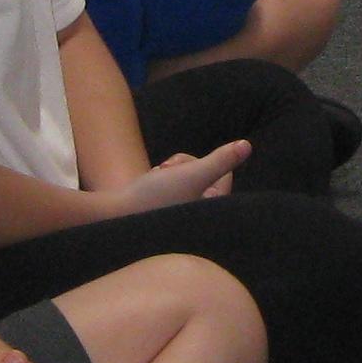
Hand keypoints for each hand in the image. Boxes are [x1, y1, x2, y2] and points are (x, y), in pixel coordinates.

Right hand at [99, 143, 248, 217]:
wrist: (114, 214)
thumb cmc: (156, 197)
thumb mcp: (194, 174)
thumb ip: (221, 160)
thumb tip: (247, 146)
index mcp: (212, 212)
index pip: (225, 176)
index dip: (206, 164)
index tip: (186, 170)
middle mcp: (201, 216)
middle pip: (205, 173)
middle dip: (186, 166)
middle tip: (168, 172)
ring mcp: (184, 215)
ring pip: (188, 176)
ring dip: (173, 171)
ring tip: (157, 179)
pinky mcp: (167, 213)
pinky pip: (174, 185)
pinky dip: (163, 180)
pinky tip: (149, 188)